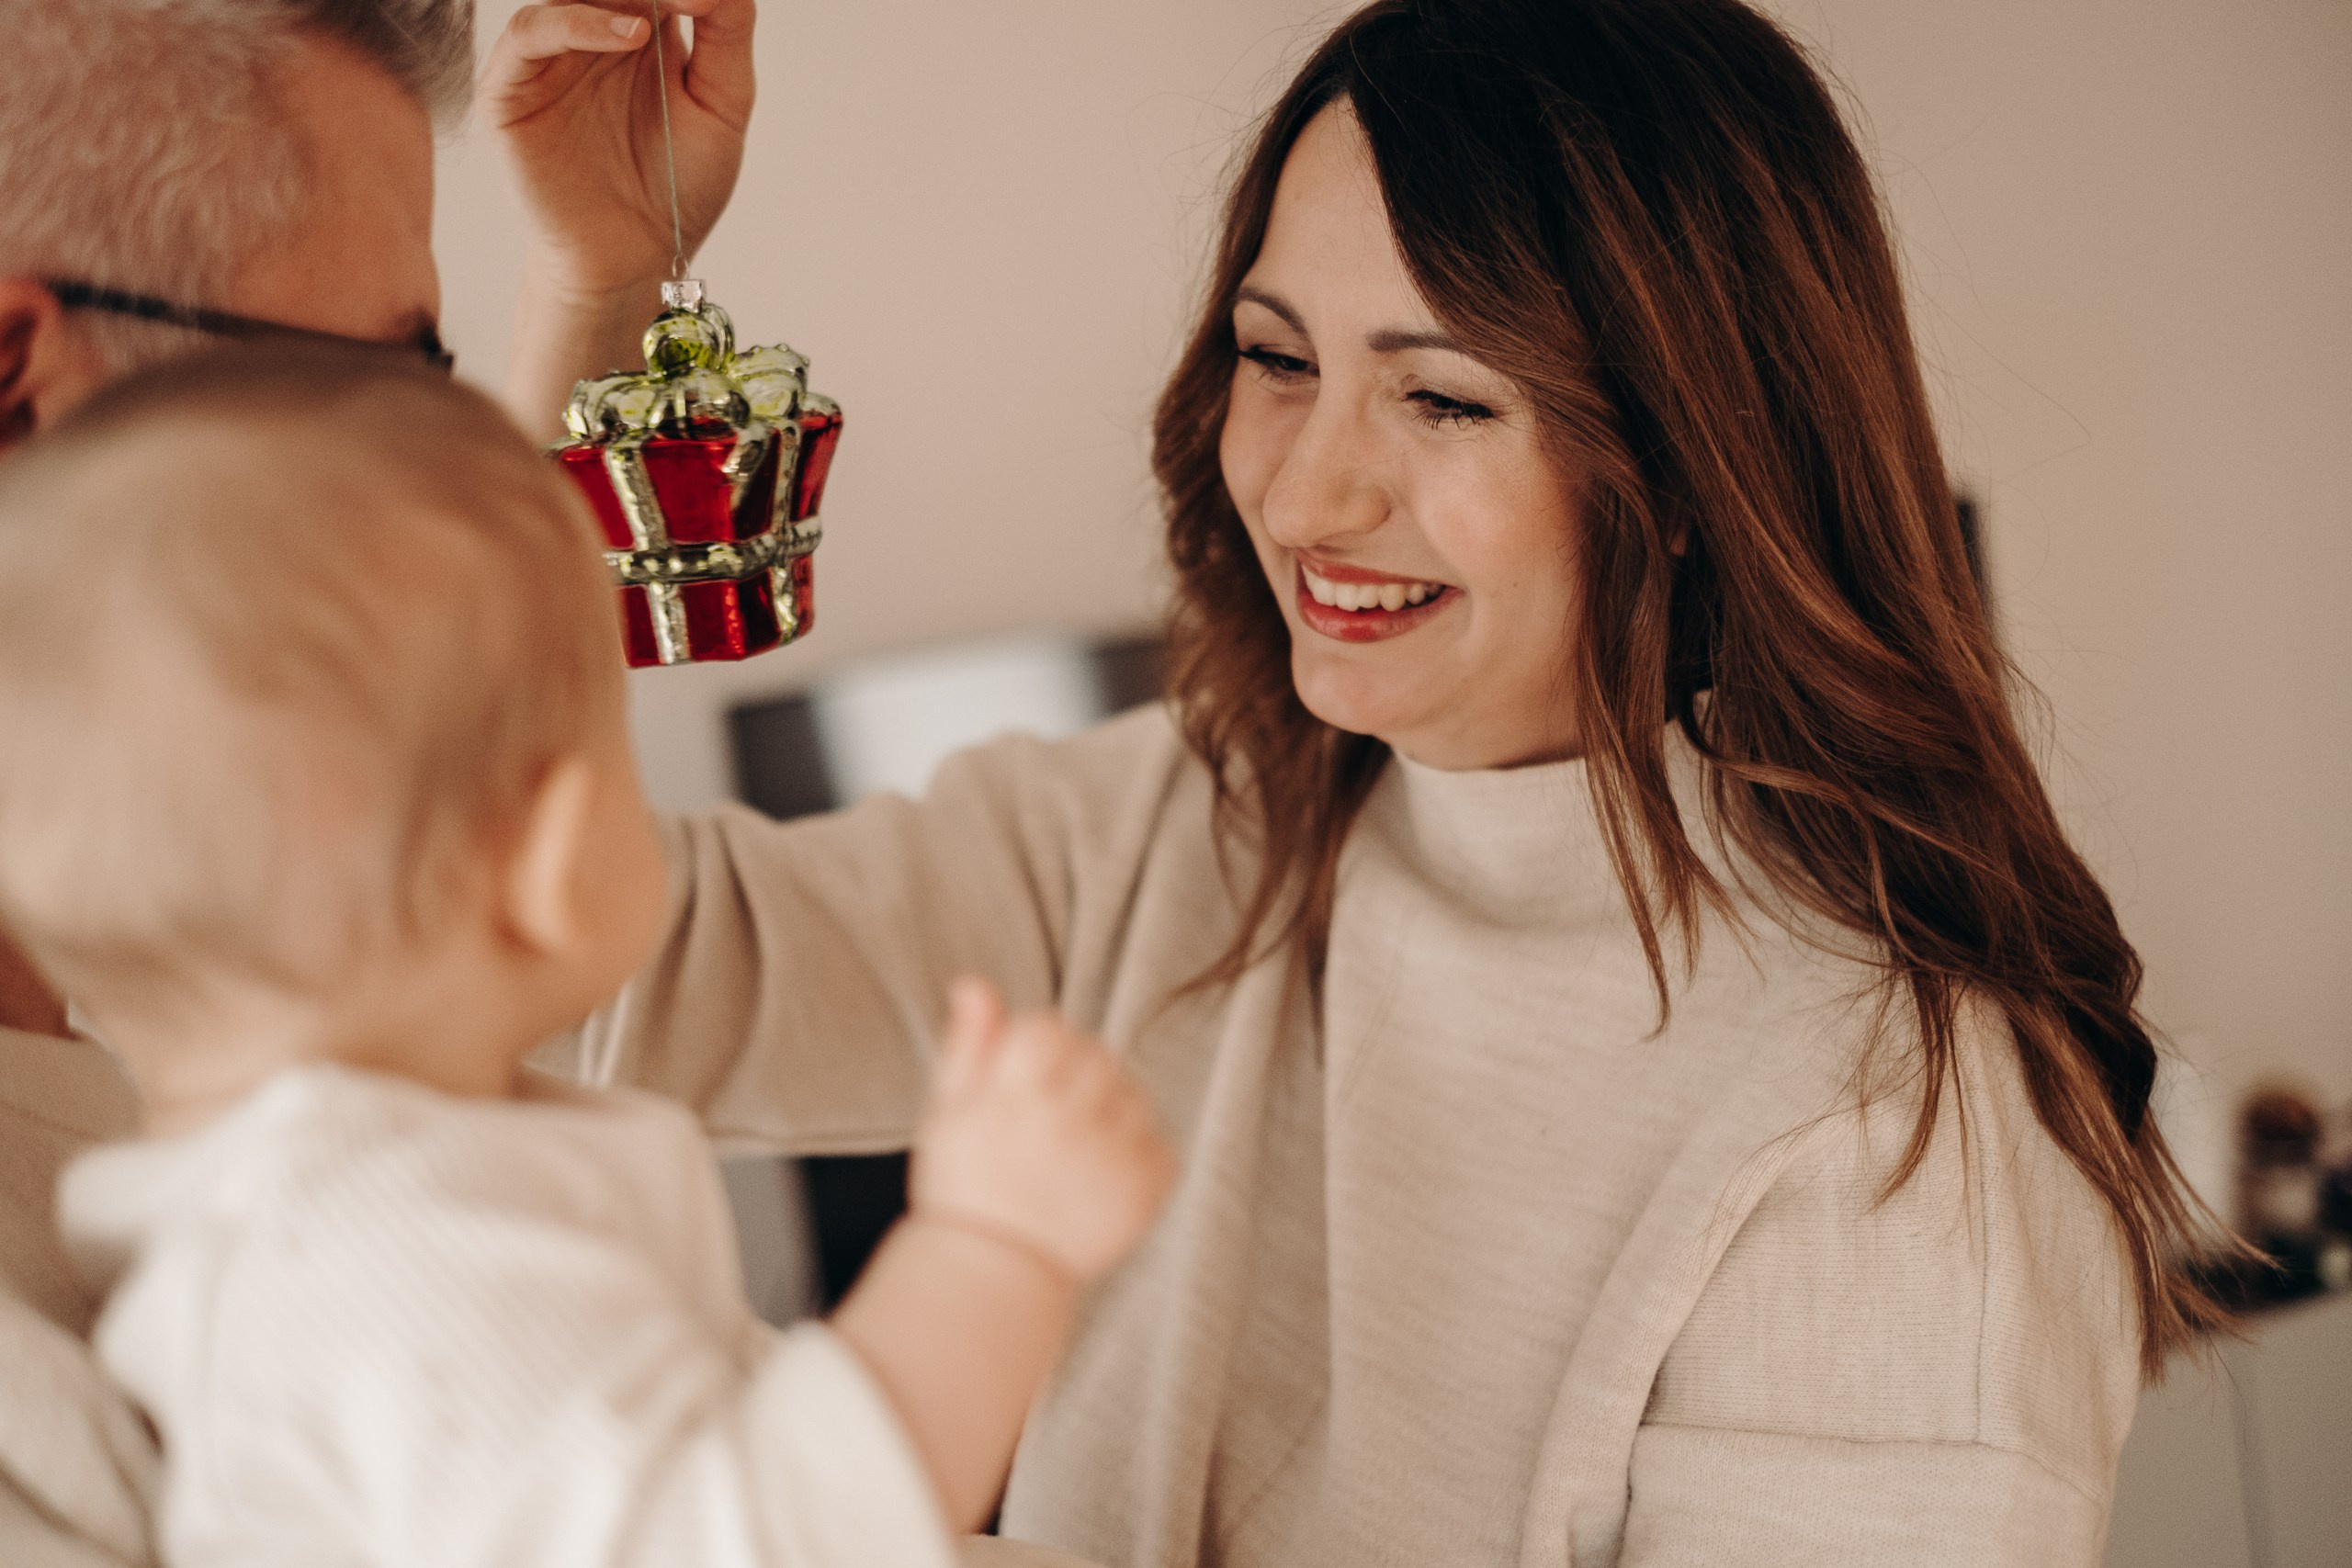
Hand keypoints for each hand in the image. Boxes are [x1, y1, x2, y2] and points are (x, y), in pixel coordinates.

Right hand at [479, 0, 755, 304]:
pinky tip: (630, 35)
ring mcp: (549, 60)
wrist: (636, 259)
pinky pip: (530, 32)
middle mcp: (592, 37)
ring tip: (660, 15)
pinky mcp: (511, 89)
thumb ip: (726, 33)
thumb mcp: (723, 104)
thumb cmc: (679, 189)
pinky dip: (575, 21)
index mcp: (641, 34)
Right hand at [911, 980, 1176, 1286]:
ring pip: (1134, 1098)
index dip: (1036, 1051)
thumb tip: (975, 983)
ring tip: (1077, 1153)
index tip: (1022, 1087)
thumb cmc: (964, 1187)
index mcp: (1015, 1094)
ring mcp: (1111, 1156)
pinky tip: (1101, 1179)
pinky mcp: (1143, 1192)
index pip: (1049, 1029)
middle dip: (1077, 1078)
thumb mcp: (947, 1112)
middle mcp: (1067, 1118)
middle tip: (1050, 1123)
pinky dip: (1139, 1157)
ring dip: (1113, 1113)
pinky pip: (1160, 1147)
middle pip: (1097, 1056)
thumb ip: (968, 1044)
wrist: (990, 1276)